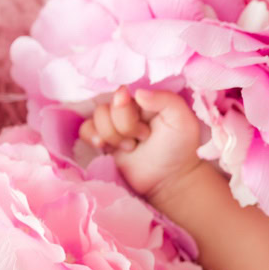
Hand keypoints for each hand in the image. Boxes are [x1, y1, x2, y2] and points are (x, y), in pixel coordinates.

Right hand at [81, 87, 202, 197]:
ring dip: (113, 135)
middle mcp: (129, 108)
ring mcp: (115, 123)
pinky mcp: (104, 139)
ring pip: (97, 117)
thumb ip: (165, 99)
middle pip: (108, 106)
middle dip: (125, 126)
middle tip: (143, 138)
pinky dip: (92, 136)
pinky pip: (85, 129)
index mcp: (146, 99)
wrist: (169, 178)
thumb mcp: (182, 120)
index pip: (123, 91)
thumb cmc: (179, 147)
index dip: (126, 107)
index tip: (144, 123)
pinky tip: (105, 147)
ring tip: (131, 147)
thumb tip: (136, 93)